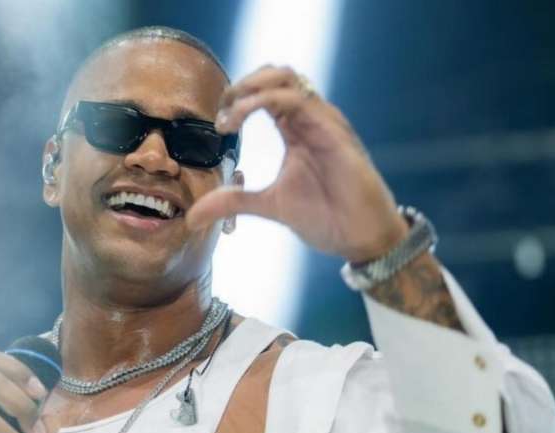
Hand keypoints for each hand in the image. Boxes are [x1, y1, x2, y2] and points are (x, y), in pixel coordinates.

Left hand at [186, 65, 409, 262]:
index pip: (266, 92)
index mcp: (297, 130)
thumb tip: (193, 216)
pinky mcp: (333, 132)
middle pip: (276, 74)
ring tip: (228, 114)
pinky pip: (297, 100)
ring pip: (286, 78)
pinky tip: (242, 120)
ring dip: (250, 87)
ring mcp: (324, 122)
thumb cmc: (326, 217)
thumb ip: (234, 202)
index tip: (218, 123)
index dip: (238, 97)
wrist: (360, 236)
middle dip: (242, 84)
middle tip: (221, 111)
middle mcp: (311, 119)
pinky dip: (263, 101)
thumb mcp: (269, 206)